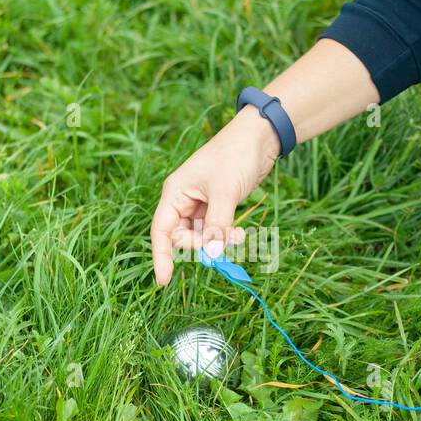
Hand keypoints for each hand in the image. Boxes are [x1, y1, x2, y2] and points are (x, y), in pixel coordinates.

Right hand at [150, 112, 280, 285]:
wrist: (259, 138)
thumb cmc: (235, 156)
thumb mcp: (226, 191)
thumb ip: (218, 225)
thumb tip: (211, 256)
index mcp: (175, 192)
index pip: (161, 231)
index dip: (161, 257)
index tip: (163, 282)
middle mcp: (183, 200)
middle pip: (182, 238)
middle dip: (202, 246)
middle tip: (225, 242)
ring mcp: (200, 205)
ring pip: (201, 237)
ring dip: (218, 242)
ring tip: (239, 236)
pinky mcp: (217, 206)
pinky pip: (215, 231)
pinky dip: (226, 236)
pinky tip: (240, 232)